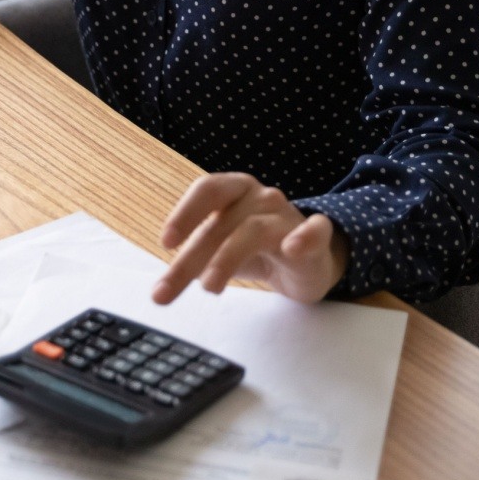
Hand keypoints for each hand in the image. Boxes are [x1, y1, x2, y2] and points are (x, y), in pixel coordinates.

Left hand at [152, 173, 349, 304]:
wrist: (308, 260)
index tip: (165, 243)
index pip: (207, 189)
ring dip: (226, 258)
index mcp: (235, 190)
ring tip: (209, 287)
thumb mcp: (220, 250)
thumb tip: (162, 287)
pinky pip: (315, 230)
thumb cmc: (256, 248)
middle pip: (222, 222)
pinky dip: (304, 237)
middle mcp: (261, 197)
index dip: (184, 213)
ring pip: (253, 230)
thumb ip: (194, 260)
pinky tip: (293, 248)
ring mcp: (288, 215)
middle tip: (166, 290)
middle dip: (191, 258)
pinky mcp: (316, 237)